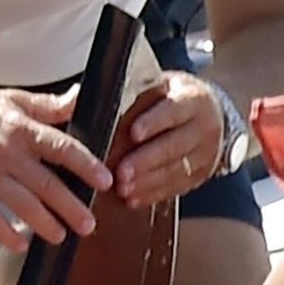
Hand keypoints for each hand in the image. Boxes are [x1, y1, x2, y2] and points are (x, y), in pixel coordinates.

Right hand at [0, 83, 112, 252]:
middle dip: (71, 207)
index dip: (86, 166)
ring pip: (22, 205)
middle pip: (47, 184)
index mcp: (21, 128)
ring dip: (44, 224)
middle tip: (89, 224)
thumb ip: (48, 106)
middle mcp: (5, 152)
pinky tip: (21, 244)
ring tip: (60, 236)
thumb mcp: (12, 100)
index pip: (62, 148)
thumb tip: (80, 97)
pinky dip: (6, 234)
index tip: (105, 182)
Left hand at [113, 72, 224, 207]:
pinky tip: (134, 199)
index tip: (133, 133)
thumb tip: (74, 100)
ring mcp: (207, 152)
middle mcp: (205, 126)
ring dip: (148, 182)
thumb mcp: (156, 85)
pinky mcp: (202, 174)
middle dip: (146, 161)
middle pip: (175, 146)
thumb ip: (122, 93)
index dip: (154, 122)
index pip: (174, 110)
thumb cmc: (171, 98)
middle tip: (121, 173)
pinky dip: (154, 194)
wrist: (209, 113)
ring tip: (124, 189)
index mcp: (193, 98)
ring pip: (177, 170)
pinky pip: (178, 187)